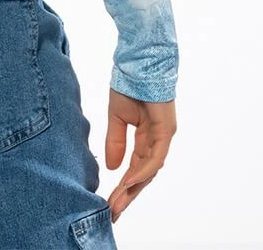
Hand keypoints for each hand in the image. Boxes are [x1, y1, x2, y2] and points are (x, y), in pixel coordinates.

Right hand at [104, 87, 176, 219]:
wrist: (138, 63)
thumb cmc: (129, 85)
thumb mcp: (116, 118)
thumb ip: (115, 142)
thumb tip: (112, 168)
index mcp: (146, 138)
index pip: (134, 169)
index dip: (123, 187)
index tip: (110, 202)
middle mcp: (156, 142)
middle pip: (142, 175)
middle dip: (127, 195)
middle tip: (114, 212)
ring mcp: (162, 138)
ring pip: (148, 171)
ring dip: (133, 188)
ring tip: (118, 203)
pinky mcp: (165, 132)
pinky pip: (154, 157)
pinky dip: (142, 171)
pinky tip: (129, 182)